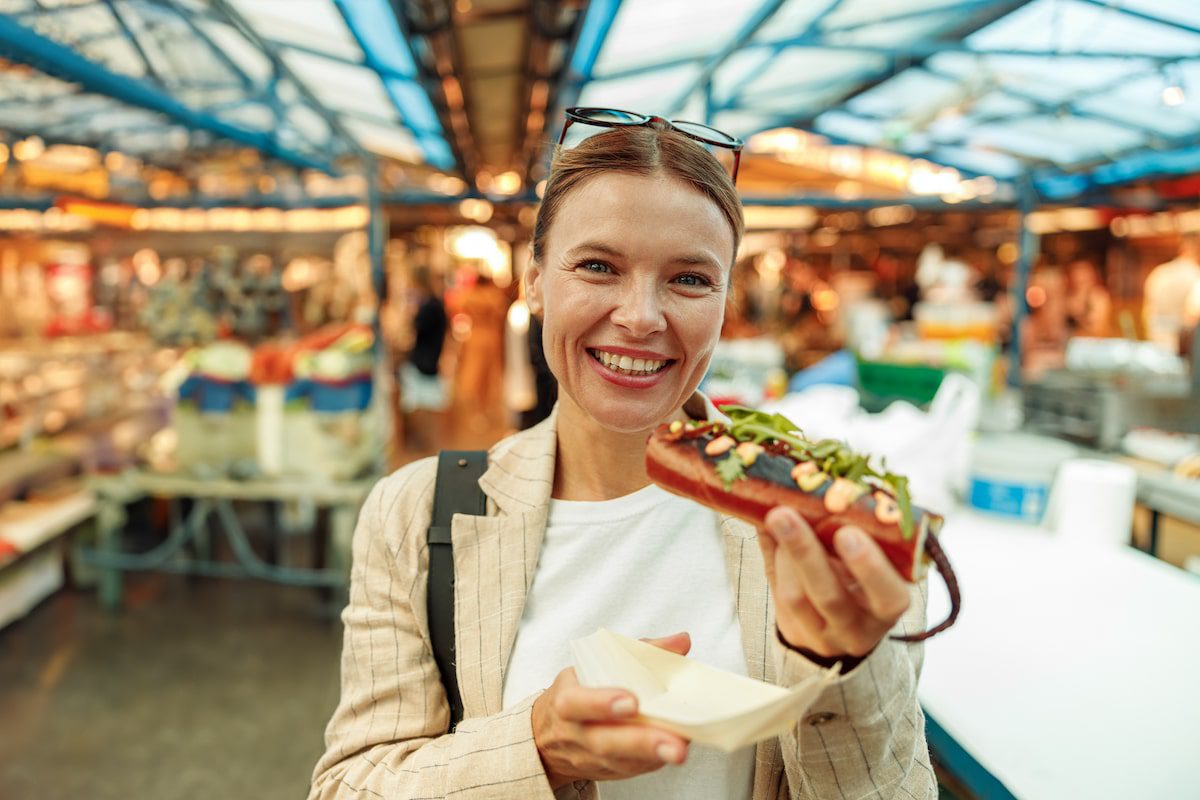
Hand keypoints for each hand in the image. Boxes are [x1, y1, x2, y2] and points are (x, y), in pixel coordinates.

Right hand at [532, 632, 691, 788]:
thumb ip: (638, 652)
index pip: (577, 703)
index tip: (632, 702)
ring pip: (621, 762)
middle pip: (606, 742)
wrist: (549, 733)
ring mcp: (590, 757)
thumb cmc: (579, 690)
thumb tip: (681, 641)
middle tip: (674, 744)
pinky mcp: (607, 772)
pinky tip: (671, 750)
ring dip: (653, 757)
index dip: (602, 703)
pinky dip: (654, 760)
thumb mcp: (593, 665)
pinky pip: (633, 769)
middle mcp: (576, 733)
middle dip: (642, 742)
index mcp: (567, 700)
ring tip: (679, 750)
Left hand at [758, 507, 910, 657]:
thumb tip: (820, 486)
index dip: (870, 568)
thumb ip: (850, 530)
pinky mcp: (794, 633)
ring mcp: (823, 636)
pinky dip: (772, 559)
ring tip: (775, 517)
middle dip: (805, 553)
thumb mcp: (869, 565)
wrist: (839, 634)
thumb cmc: (861, 585)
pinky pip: (776, 596)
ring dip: (782, 552)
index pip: (889, 596)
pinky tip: (768, 531)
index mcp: (887, 606)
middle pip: (830, 597)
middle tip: (785, 514)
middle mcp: (858, 628)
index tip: (847, 533)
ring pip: (796, 598)